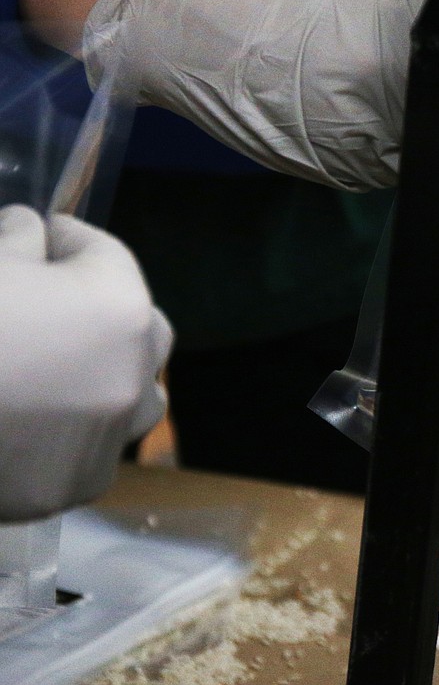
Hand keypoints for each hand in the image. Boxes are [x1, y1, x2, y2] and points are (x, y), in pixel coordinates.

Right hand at [0, 206, 170, 521]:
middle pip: (140, 327)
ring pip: (134, 393)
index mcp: (116, 309)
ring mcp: (107, 438)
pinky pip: (94, 448)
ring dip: (106, 373)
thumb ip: (14, 238)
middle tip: (45, 299)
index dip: (65, 240)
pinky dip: (74, 431)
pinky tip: (28, 420)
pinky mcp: (69, 488)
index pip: (105, 255)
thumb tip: (29, 233)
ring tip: (51, 364)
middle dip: (99, 306)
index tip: (34, 236)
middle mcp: (131, 375)